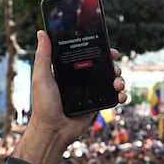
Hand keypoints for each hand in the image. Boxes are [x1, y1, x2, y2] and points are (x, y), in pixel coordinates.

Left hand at [12, 30, 126, 163]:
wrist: (54, 131)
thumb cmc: (43, 105)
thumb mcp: (41, 77)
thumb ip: (43, 56)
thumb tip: (41, 33)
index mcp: (70, 71)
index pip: (88, 56)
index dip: (101, 51)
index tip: (109, 50)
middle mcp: (82, 80)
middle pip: (104, 67)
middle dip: (114, 66)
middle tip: (115, 68)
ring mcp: (91, 92)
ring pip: (112, 80)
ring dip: (120, 80)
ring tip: (118, 84)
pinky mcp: (98, 103)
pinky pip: (114, 96)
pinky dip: (122, 95)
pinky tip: (121, 96)